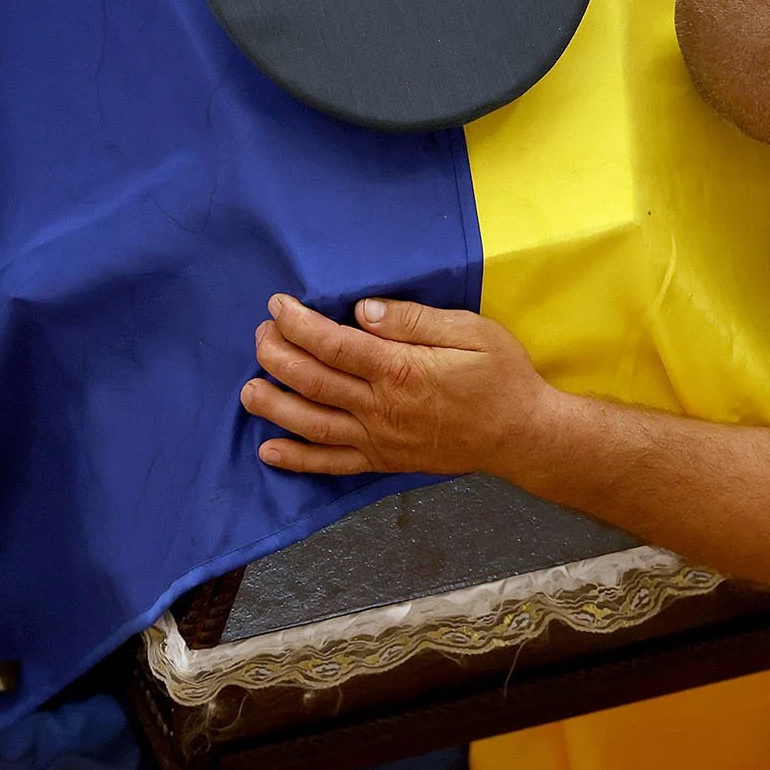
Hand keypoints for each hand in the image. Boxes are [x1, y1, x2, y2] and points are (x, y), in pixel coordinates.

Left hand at [241, 294, 552, 476]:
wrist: (521, 435)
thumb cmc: (501, 376)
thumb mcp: (470, 331)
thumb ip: (413, 320)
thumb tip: (362, 310)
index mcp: (400, 370)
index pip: (333, 344)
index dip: (298, 324)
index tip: (277, 305)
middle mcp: (381, 407)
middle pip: (313, 381)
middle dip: (277, 356)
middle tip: (259, 335)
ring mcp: (379, 439)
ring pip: (312, 424)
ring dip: (275, 406)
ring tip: (248, 389)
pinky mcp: (383, 461)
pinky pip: (332, 464)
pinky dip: (298, 460)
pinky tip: (269, 452)